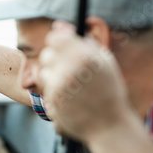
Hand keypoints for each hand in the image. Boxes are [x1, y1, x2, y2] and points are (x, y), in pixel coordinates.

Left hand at [39, 21, 129, 140]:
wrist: (109, 126)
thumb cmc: (109, 91)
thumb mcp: (104, 62)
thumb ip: (83, 42)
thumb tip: (60, 26)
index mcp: (84, 56)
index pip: (54, 38)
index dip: (57, 41)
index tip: (61, 45)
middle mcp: (68, 70)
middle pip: (46, 55)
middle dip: (55, 60)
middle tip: (69, 68)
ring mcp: (58, 87)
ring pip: (43, 73)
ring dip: (53, 77)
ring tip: (72, 87)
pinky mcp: (51, 102)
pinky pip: (46, 91)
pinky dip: (54, 94)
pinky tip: (70, 100)